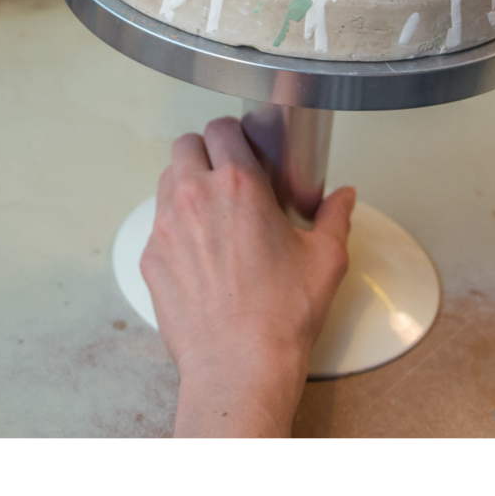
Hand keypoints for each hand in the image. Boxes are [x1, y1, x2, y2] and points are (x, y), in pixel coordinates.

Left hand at [141, 116, 354, 437]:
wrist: (238, 366)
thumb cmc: (280, 317)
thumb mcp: (325, 260)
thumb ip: (334, 217)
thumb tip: (344, 197)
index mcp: (240, 184)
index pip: (224, 128)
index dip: (235, 134)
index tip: (244, 148)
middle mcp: (196, 195)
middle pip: (186, 144)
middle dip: (205, 152)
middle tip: (225, 174)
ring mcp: (166, 225)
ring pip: (167, 179)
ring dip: (186, 184)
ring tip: (211, 210)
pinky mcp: (150, 256)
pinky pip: (157, 223)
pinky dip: (174, 226)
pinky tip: (198, 251)